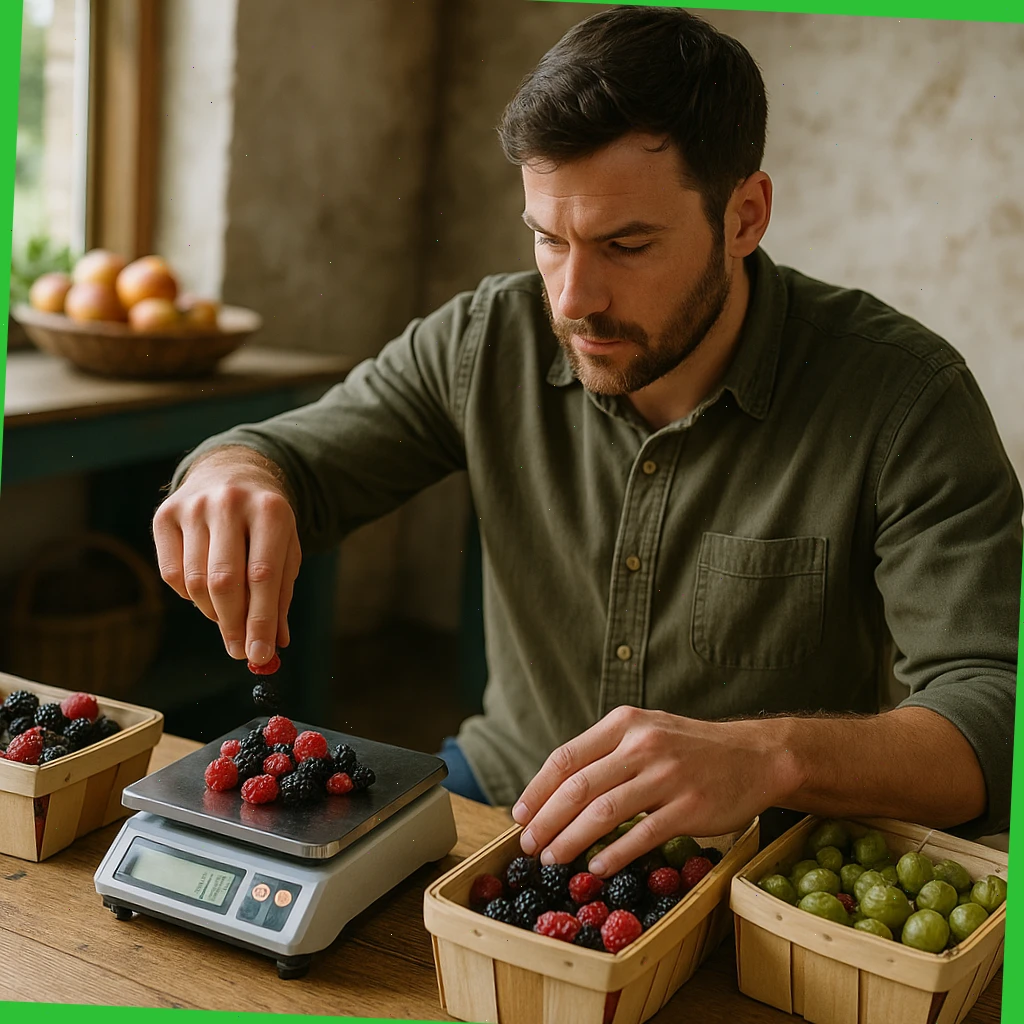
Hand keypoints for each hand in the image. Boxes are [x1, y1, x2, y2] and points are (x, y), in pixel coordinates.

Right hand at [152, 447, 301, 664]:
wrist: (232, 472)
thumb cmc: (265, 523)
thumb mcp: (285, 549)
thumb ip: (280, 595)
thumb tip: (275, 644)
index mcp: (271, 510)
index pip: (262, 577)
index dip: (261, 621)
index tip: (260, 655)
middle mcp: (230, 503)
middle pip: (225, 581)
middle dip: (233, 625)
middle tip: (239, 652)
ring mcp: (194, 506)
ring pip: (196, 582)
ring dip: (213, 613)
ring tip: (228, 617)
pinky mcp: (165, 514)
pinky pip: (172, 574)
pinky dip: (189, 595)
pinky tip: (205, 592)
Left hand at [510, 706, 792, 876]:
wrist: (755, 756)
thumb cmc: (691, 748)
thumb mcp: (646, 732)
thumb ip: (606, 753)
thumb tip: (556, 790)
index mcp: (624, 724)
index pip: (566, 757)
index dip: (537, 789)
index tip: (519, 815)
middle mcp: (642, 745)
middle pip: (578, 786)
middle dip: (546, 820)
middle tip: (528, 845)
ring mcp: (667, 776)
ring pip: (603, 812)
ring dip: (571, 840)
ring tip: (552, 859)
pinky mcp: (689, 807)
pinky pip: (641, 835)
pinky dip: (613, 855)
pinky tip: (596, 868)